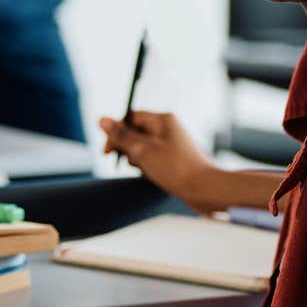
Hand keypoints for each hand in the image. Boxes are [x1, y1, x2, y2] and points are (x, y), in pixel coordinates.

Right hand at [98, 111, 227, 212]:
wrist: (204, 189)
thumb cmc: (176, 168)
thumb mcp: (143, 151)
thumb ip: (122, 136)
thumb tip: (102, 119)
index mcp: (162, 120)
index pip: (130, 118)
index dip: (116, 133)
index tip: (108, 151)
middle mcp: (168, 128)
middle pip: (136, 132)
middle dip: (128, 148)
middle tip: (133, 162)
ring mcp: (172, 143)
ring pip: (143, 147)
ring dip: (138, 159)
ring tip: (148, 170)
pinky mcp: (175, 158)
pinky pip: (153, 158)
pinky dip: (148, 166)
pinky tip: (154, 175)